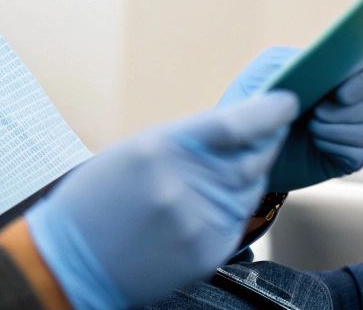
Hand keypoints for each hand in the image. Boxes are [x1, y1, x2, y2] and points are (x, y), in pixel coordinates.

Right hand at [23, 92, 298, 309]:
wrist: (74, 261)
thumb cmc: (95, 202)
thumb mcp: (130, 155)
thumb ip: (183, 142)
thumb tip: (234, 131)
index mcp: (158, 149)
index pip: (233, 124)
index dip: (267, 111)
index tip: (288, 101)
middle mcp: (183, 184)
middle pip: (251, 156)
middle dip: (267, 139)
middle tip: (276, 125)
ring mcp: (199, 221)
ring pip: (249, 186)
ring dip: (250, 171)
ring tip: (229, 164)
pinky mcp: (209, 250)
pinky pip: (238, 216)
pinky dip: (237, 201)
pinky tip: (214, 197)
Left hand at [220, 46, 362, 190]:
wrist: (243, 149)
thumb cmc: (251, 106)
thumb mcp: (262, 77)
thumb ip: (287, 63)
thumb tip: (318, 64)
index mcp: (331, 74)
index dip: (361, 79)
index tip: (341, 93)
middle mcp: (345, 101)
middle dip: (347, 109)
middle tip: (318, 113)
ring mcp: (347, 129)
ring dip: (338, 129)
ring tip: (311, 128)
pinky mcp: (345, 156)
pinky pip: (360, 153)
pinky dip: (338, 148)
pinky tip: (318, 145)